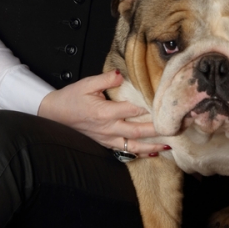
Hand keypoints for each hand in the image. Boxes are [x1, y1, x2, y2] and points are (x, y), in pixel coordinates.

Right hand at [38, 70, 169, 157]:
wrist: (53, 114)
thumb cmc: (70, 98)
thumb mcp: (86, 84)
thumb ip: (106, 79)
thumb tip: (121, 75)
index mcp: (104, 112)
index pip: (133, 110)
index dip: (150, 108)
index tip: (165, 106)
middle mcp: (108, 128)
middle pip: (137, 131)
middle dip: (157, 131)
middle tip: (175, 129)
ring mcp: (106, 138)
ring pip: (133, 145)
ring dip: (151, 146)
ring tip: (168, 146)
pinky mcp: (105, 143)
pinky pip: (125, 150)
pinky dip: (139, 152)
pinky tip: (152, 153)